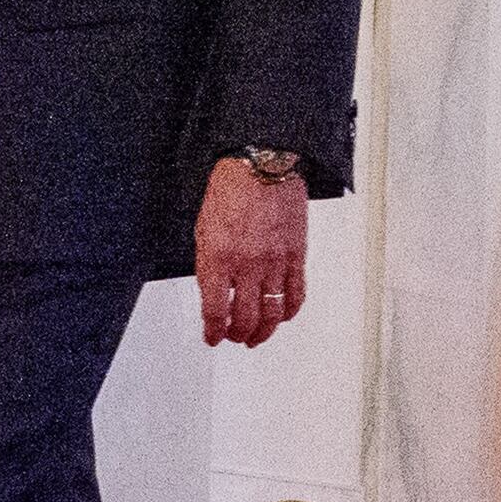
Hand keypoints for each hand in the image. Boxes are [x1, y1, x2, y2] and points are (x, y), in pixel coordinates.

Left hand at [195, 156, 308, 347]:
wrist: (261, 164)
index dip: (213, 332)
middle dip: (238, 335)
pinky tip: (284, 315)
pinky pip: (297, 293)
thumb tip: (214, 291)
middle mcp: (246, 265)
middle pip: (244, 318)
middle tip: (235, 338)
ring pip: (272, 313)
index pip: (214, 311)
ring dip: (264, 331)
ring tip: (257, 336)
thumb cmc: (230, 188)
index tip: (213, 338)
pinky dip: (290, 311)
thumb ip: (209, 264)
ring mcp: (274, 262)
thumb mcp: (203, 228)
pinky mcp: (296, 255)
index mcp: (217, 258)